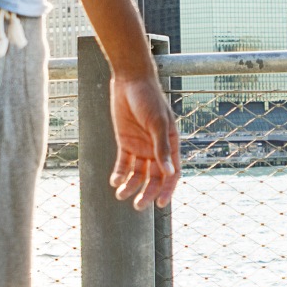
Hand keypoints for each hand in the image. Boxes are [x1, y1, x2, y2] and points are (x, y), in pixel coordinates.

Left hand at [110, 69, 180, 208]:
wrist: (130, 81)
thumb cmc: (149, 99)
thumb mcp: (157, 123)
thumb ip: (162, 148)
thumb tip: (169, 172)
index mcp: (171, 145)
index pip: (172, 173)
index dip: (167, 190)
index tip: (160, 204)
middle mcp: (156, 149)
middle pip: (153, 178)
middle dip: (146, 193)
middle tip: (138, 206)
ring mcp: (141, 147)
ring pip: (137, 173)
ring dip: (130, 186)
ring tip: (121, 195)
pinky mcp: (125, 143)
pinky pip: (123, 164)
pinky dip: (119, 174)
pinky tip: (114, 182)